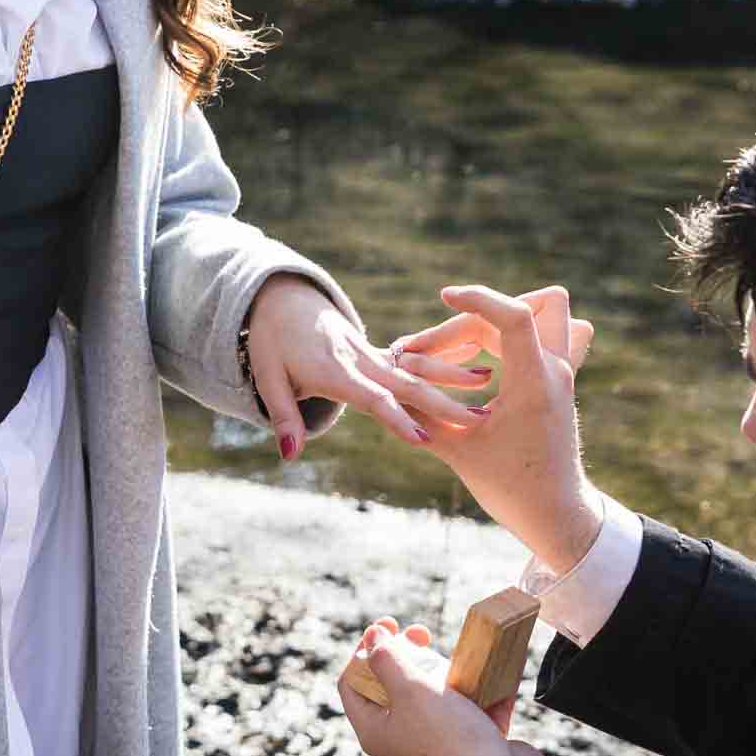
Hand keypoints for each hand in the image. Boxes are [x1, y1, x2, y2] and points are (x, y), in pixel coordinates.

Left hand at [244, 274, 481, 458]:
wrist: (282, 300)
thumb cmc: (271, 344)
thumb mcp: (267, 379)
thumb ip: (283, 418)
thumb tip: (290, 455)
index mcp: (334, 371)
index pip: (371, 399)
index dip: (396, 418)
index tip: (424, 438)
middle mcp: (359, 360)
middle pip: (406, 384)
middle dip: (442, 401)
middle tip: (478, 417)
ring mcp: (371, 353)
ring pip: (417, 367)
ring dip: (452, 375)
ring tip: (489, 382)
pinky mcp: (377, 351)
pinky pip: (413, 357)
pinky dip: (444, 359)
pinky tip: (477, 355)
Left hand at [338, 617, 549, 755]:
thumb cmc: (448, 738)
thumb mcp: (409, 690)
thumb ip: (386, 660)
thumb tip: (371, 636)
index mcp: (375, 730)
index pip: (352, 683)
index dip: (363, 650)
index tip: (388, 626)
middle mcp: (400, 738)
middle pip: (394, 685)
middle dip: (408, 654)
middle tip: (422, 635)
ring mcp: (434, 743)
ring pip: (433, 695)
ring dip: (447, 672)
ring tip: (462, 663)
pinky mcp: (467, 744)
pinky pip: (467, 710)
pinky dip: (479, 693)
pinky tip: (493, 680)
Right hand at [392, 285, 603, 572]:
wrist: (555, 513)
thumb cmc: (508, 488)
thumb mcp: (456, 449)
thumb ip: (420, 411)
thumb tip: (386, 377)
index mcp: (533, 384)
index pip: (514, 315)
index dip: (477, 298)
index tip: (445, 296)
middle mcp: (555, 371)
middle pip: (520, 309)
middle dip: (474, 317)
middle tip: (440, 348)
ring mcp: (564, 373)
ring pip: (547, 311)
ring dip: (505, 314)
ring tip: (465, 342)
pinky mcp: (562, 380)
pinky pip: (554, 332)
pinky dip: (520, 329)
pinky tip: (488, 352)